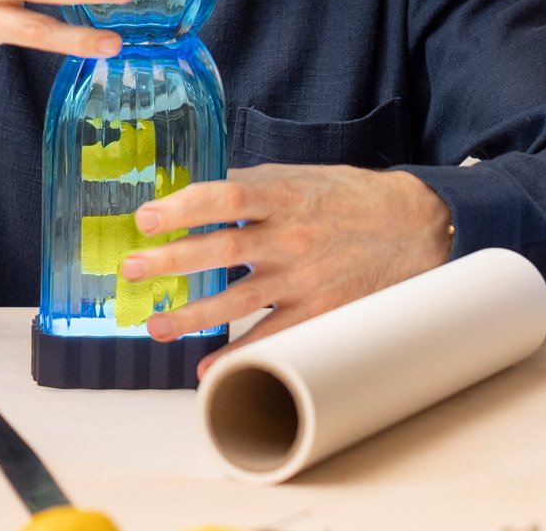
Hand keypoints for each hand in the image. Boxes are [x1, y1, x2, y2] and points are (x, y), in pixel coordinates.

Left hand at [122, 165, 453, 376]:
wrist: (414, 226)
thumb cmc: (350, 197)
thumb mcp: (300, 177)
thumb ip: (250, 186)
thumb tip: (194, 195)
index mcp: (282, 194)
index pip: (223, 195)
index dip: (182, 207)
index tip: (144, 218)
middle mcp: (290, 236)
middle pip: (221, 247)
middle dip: (171, 260)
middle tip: (131, 269)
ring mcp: (303, 276)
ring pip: (238, 299)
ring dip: (192, 315)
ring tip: (154, 326)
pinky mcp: (319, 309)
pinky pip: (272, 336)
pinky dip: (238, 355)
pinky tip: (207, 367)